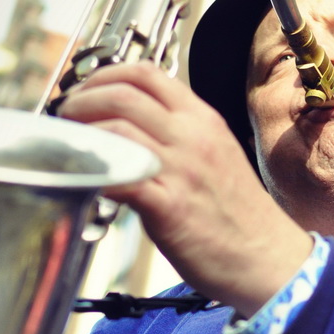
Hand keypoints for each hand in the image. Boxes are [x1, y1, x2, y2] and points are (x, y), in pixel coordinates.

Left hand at [58, 63, 312, 317]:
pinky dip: (94, 173)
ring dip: (80, 134)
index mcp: (203, 121)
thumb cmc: (240, 217)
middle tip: (66, 116)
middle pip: (123, 94)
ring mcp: (181, 171)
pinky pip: (120, 177)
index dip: (105, 75)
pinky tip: (83, 178)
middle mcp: (192, 138)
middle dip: (82, 99)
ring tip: (67, 146)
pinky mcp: (169, 207)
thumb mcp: (216, 156)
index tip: (85, 89)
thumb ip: (180, 137)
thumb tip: (135, 131)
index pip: (146, 74)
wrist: (268, 259)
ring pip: (117, 129)